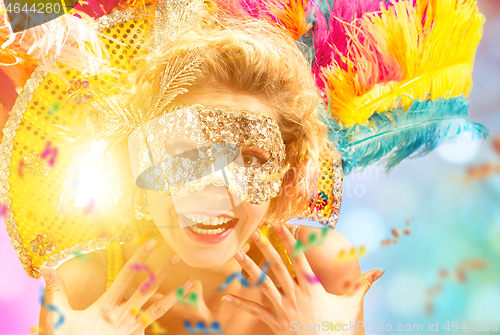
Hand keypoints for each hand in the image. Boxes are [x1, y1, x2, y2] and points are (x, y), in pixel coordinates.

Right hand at [40, 239, 193, 334]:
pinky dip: (165, 315)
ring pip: (158, 308)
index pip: (127, 276)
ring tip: (190, 283)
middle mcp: (123, 315)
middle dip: (164, 271)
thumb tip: (45, 268)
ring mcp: (131, 329)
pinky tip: (174, 307)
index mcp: (106, 306)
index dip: (140, 258)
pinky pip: (153, 325)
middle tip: (178, 257)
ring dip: (175, 294)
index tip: (151, 243)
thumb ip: (54, 293)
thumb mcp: (57, 319)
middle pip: (148, 289)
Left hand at [221, 226, 383, 334]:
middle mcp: (294, 294)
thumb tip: (381, 271)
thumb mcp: (351, 307)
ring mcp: (282, 307)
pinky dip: (240, 304)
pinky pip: (254, 310)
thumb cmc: (338, 331)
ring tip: (237, 253)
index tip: (281, 225)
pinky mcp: (274, 320)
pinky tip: (226, 296)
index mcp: (312, 288)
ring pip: (261, 283)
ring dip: (248, 268)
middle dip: (265, 247)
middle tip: (255, 232)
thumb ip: (363, 286)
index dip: (289, 241)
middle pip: (277, 266)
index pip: (299, 258)